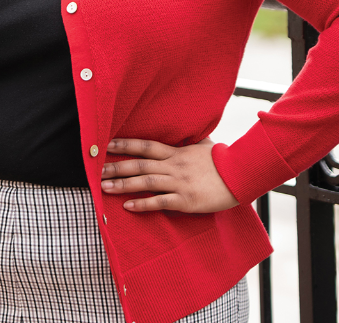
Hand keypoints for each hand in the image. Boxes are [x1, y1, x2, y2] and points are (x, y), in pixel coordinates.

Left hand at [99, 138, 238, 213]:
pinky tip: (128, 206)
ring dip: (123, 184)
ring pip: (145, 181)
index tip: (105, 144)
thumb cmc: (224, 160)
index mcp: (176, 152)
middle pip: (139, 163)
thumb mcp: (204, 145)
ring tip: (104, 187)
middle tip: (95, 169)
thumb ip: (190, 141)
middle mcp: (174, 165)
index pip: (145, 145)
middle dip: (116, 166)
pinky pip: (160, 201)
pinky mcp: (186, 199)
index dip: (124, 144)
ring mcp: (179, 182)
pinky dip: (143, 204)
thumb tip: (187, 132)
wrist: (243, 174)